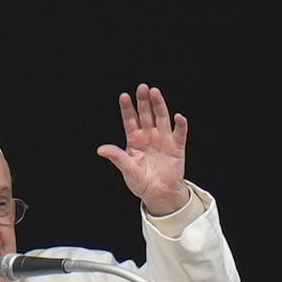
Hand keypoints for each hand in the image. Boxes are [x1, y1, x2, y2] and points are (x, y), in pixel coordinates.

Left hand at [96, 84, 189, 215]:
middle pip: (146, 115)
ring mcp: (163, 140)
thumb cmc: (141, 181)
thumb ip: (116, 157)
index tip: (124, 96)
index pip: (130, 120)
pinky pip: (179, 134)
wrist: (158, 193)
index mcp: (135, 140)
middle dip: (144, 101)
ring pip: (162, 118)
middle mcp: (149, 136)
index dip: (127, 109)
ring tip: (155, 93)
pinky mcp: (177, 147)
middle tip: (142, 87)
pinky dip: (180, 125)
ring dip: (159, 106)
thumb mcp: (127, 169)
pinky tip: (178, 117)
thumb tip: (101, 149)